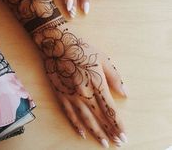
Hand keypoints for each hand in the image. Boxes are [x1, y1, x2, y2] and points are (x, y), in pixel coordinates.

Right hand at [33, 24, 126, 147]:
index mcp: (97, 83)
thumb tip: (125, 92)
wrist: (58, 44)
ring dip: (95, 132)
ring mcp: (71, 95)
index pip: (110, 109)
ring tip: (103, 143)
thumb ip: (115, 77)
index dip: (117, 123)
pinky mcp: (60, 94)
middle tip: (117, 143)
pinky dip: (76, 124)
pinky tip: (82, 133)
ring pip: (85, 119)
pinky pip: (69, 113)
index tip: (124, 134)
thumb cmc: (82, 49)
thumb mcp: (102, 59)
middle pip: (99, 117)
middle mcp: (84, 92)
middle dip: (109, 131)